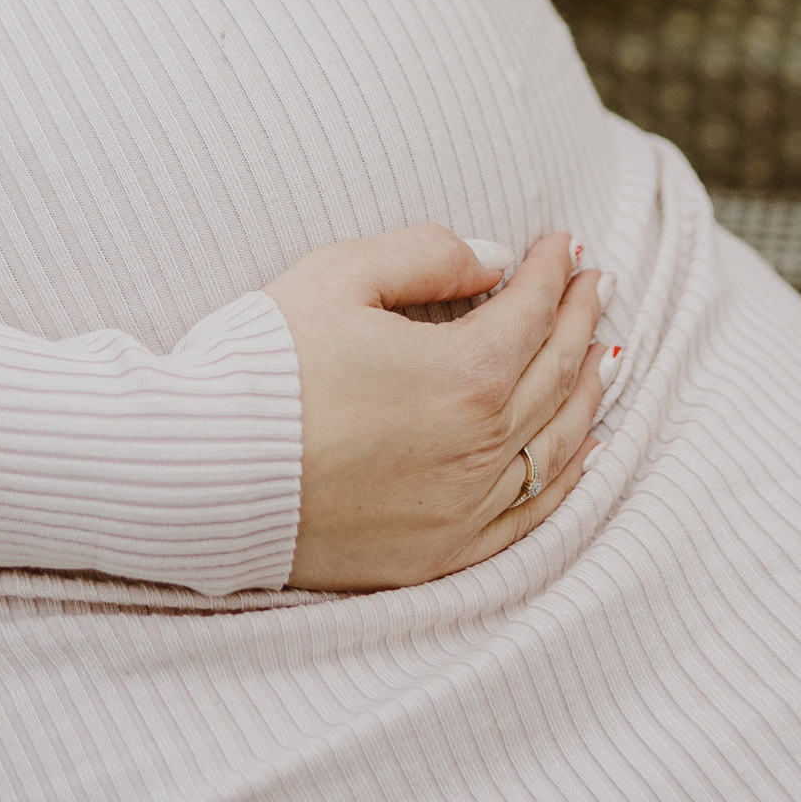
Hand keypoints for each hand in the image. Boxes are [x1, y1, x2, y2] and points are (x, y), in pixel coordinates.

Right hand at [264, 228, 606, 591]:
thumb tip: (493, 259)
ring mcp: (465, 509)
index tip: (562, 245)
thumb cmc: (263, 364)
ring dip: (586, 392)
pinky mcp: (440, 555)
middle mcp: (480, 448)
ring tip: (600, 354)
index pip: (532, 311)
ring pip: (557, 445)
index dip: (552, 271)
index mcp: (466, 374)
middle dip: (580, 319)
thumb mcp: (337, 275)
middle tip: (593, 283)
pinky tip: (580, 452)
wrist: (200, 471)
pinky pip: (530, 515)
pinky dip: (566, 477)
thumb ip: (426, 254)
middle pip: (557, 373)